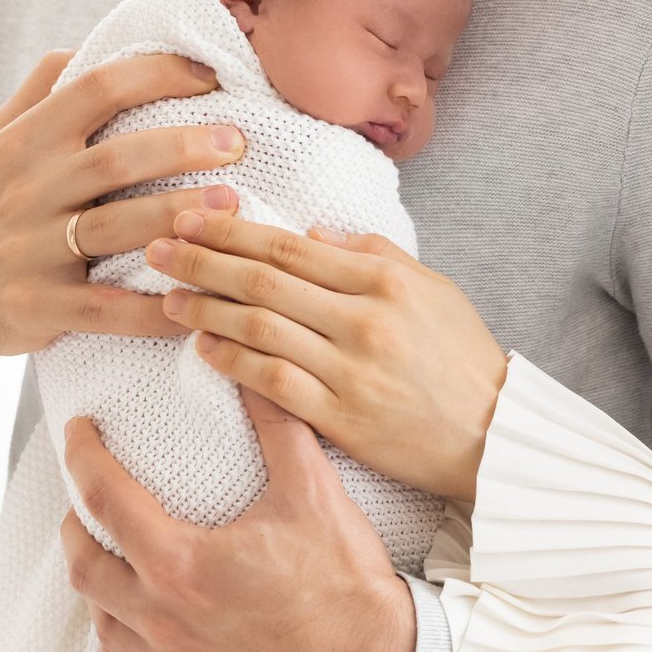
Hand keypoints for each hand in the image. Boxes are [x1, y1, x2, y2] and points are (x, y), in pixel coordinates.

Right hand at [0, 48, 246, 355]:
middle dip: (185, 146)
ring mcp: (33, 249)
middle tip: (237, 142)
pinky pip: (107, 309)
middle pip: (118, 158)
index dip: (158, 74)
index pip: (96, 89)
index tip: (210, 76)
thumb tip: (90, 43)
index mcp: (26, 141)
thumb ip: (40, 90)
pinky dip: (153, 309)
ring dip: (180, 215)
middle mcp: (29, 189)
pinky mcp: (40, 305)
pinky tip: (196, 300)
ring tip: (234, 206)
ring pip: (118, 228)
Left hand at [59, 390, 417, 651]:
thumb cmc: (344, 581)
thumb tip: (255, 376)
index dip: (83, 457)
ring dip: (97, 584)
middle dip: (77, 525)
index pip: (106, 499)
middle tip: (86, 501)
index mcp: (181, 562)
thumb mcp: (311, 490)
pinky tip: (129, 624)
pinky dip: (117, 642)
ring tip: (110, 557)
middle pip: (86, 565)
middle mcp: (163, 619)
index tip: (79, 434)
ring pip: (101, 621)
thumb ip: (277, 424)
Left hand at [147, 216, 506, 502]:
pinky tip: (204, 349)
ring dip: (207, 310)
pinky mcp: (343, 418)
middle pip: (265, 281)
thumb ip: (373, 253)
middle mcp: (365, 319)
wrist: (492, 432)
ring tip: (169, 298)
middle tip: (159, 248)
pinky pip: (274, 384)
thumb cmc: (461, 356)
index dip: (233, 230)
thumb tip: (312, 232)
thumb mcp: (432, 287)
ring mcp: (352, 369)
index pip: (290, 246)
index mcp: (385, 279)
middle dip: (203, 261)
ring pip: (261, 329)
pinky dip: (234, 362)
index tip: (191, 218)